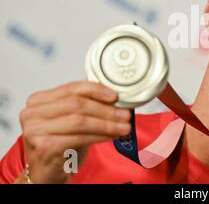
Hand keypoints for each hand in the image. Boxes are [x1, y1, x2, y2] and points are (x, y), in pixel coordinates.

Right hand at [16, 80, 130, 183]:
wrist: (46, 172)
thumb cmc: (60, 145)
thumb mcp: (73, 120)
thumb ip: (88, 105)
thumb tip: (116, 99)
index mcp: (39, 100)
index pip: (72, 88)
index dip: (97, 90)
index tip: (115, 96)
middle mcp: (32, 113)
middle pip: (76, 104)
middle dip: (105, 110)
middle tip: (124, 114)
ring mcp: (35, 130)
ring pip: (79, 121)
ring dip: (106, 124)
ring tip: (123, 126)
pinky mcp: (44, 147)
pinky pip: (79, 138)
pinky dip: (99, 136)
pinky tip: (112, 136)